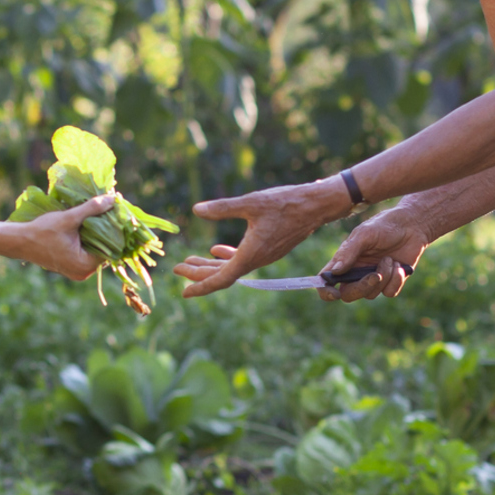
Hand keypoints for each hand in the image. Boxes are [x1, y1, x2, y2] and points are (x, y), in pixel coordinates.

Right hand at [14, 193, 118, 279]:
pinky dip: (87, 240)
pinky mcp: (71, 266)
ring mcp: (77, 272)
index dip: (113, 229)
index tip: (114, 213)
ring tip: (98, 215)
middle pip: (103, 250)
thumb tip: (112, 200)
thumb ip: (91, 209)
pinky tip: (87, 225)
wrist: (20, 241)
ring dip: (96, 234)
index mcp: (85, 266)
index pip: (110, 247)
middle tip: (107, 211)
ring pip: (94, 250)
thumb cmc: (42, 231)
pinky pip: (85, 252)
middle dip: (105, 231)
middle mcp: (83, 273)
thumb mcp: (69, 218)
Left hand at [173, 179, 350, 296]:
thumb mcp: (251, 202)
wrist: (317, 205)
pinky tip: (216, 250)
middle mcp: (257, 259)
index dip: (201, 286)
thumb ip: (223, 207)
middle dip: (199, 272)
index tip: (184, 292)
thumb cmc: (286, 203)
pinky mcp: (269, 248)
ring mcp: (264, 255)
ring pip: (232, 266)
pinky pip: (243, 258)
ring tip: (190, 259)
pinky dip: (227, 257)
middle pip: (223, 274)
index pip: (222, 278)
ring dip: (211, 265)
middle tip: (178, 268)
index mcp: (251, 254)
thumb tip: (196, 209)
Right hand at [316, 203, 430, 301]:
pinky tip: (400, 265)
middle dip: (362, 287)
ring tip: (390, 259)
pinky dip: (396, 280)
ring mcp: (373, 279)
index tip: (334, 293)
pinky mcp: (391, 282)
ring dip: (383, 277)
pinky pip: (389, 293)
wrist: (412, 225)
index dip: (325, 291)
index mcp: (344, 260)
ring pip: (371, 294)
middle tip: (375, 275)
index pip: (326, 280)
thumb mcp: (364, 234)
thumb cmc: (385, 225)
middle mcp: (356, 272)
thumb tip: (334, 272)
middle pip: (348, 294)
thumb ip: (349, 252)